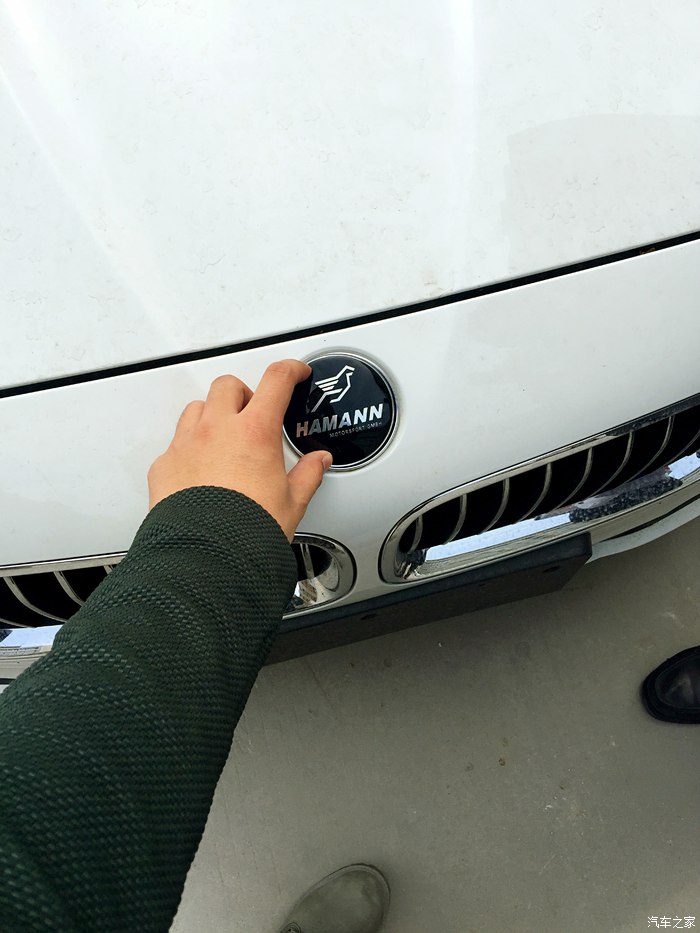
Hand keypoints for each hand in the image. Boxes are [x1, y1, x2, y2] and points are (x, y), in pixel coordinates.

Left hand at [147, 360, 331, 540]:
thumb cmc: (247, 531)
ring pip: (197, 408)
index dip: (290, 370)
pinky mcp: (164, 464)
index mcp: (255, 432)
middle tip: (253, 413)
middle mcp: (217, 430)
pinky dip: (189, 448)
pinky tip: (200, 469)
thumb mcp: (292, 502)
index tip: (295, 372)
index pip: (276, 380)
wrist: (208, 558)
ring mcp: (186, 444)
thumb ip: (307, 474)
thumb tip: (318, 462)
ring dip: (213, 415)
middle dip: (244, 394)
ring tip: (224, 438)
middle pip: (228, 386)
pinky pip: (175, 443)